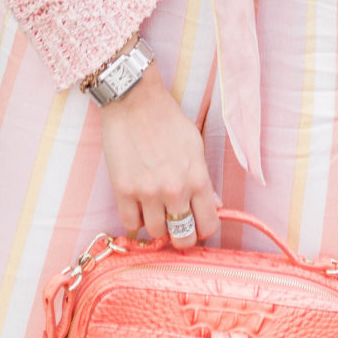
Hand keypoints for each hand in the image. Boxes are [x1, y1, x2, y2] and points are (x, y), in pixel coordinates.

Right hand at [97, 63, 218, 245]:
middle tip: (175, 226)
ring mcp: (147, 192)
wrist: (134, 100)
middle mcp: (175, 190)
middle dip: (181, 236)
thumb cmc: (167, 119)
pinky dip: (135, 219)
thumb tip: (215, 205)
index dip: (203, 229)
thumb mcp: (195, 145)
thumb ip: (204, 180)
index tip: (197, 224)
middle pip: (182, 238)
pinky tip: (138, 206)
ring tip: (154, 209)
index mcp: (197, 178)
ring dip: (156, 225)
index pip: (209, 225)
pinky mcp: (123, 190)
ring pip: (156, 234)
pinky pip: (131, 224)